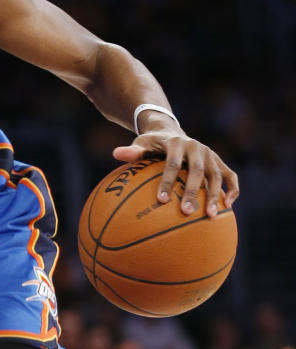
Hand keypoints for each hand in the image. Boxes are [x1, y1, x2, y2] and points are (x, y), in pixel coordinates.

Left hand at [114, 133, 238, 217]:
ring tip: (210, 215)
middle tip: (187, 212)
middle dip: (192, 192)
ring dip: (214, 195)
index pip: (172, 164)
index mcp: (176, 143)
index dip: (167, 182)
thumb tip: (116, 154)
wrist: (171, 133)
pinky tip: (228, 206)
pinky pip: (230, 176)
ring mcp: (210, 155)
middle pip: (197, 171)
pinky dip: (232, 190)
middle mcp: (196, 147)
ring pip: (216, 175)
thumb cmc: (153, 144)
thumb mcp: (141, 144)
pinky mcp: (220, 162)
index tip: (161, 200)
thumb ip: (133, 151)